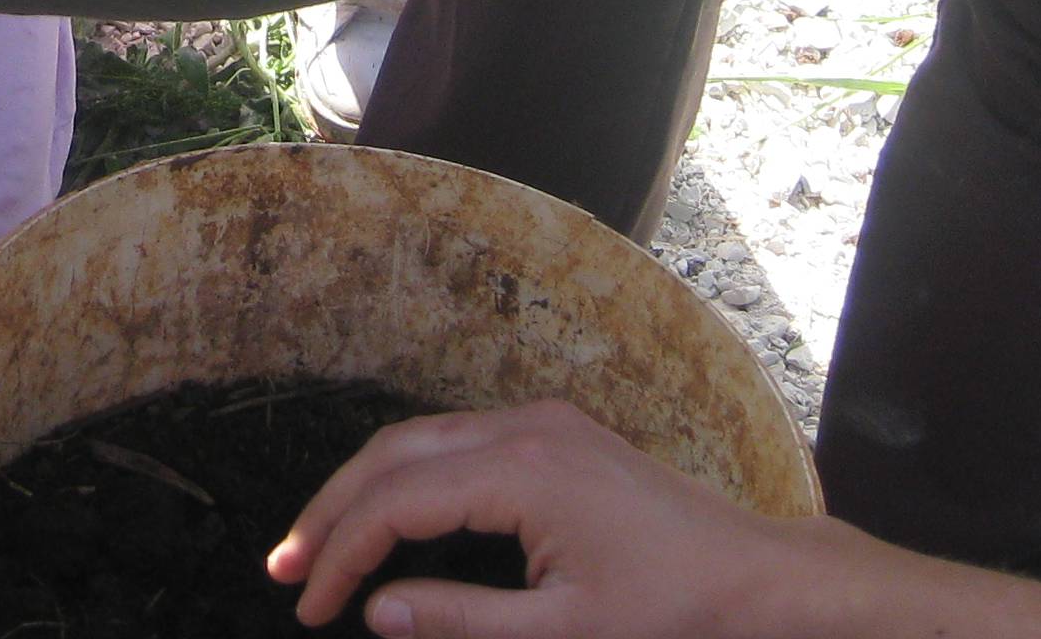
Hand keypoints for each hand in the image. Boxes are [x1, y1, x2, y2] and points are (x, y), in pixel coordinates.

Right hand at [271, 402, 816, 638]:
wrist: (755, 575)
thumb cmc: (671, 610)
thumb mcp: (563, 634)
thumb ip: (463, 620)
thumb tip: (377, 613)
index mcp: (523, 472)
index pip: (398, 501)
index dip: (342, 553)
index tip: (308, 606)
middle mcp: (524, 428)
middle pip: (393, 454)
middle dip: (332, 509)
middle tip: (285, 567)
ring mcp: (540, 423)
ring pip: (420, 440)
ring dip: (364, 489)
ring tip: (320, 547)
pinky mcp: (553, 434)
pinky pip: (457, 441)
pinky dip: (408, 476)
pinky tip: (389, 518)